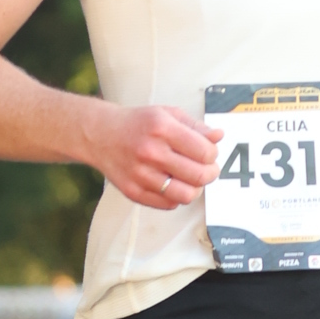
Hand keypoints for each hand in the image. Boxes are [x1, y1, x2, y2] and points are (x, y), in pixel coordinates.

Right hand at [87, 102, 222, 209]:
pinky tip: (174, 184)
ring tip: (192, 179)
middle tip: (208, 169)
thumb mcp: (167, 114)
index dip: (213, 155)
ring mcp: (141, 174)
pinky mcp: (134, 191)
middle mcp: (151, 152)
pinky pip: (168, 204)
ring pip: (186, 195)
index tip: (209, 153)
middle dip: (210, 173)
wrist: (100, 135)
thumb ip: (196, 126)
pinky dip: (177, 197)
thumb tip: (219, 137)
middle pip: (199, 176)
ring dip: (196, 189)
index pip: (205, 152)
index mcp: (162, 128)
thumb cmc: (138, 123)